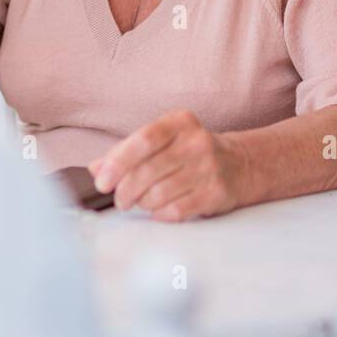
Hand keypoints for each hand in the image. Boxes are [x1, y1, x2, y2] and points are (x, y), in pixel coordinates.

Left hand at [88, 110, 249, 221]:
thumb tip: (95, 168)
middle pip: (148, 170)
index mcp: (179, 122)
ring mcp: (209, 168)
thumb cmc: (191, 153)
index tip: (102, 181)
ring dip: (143, 203)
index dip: (118, 162)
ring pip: (160, 193)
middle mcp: (196, 142)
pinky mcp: (216, 193)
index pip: (143, 139)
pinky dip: (160, 214)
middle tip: (120, 200)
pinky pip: (176, 210)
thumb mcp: (163, 142)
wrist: (241, 164)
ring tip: (143, 202)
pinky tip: (160, 210)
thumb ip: (127, 152)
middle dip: (126, 190)